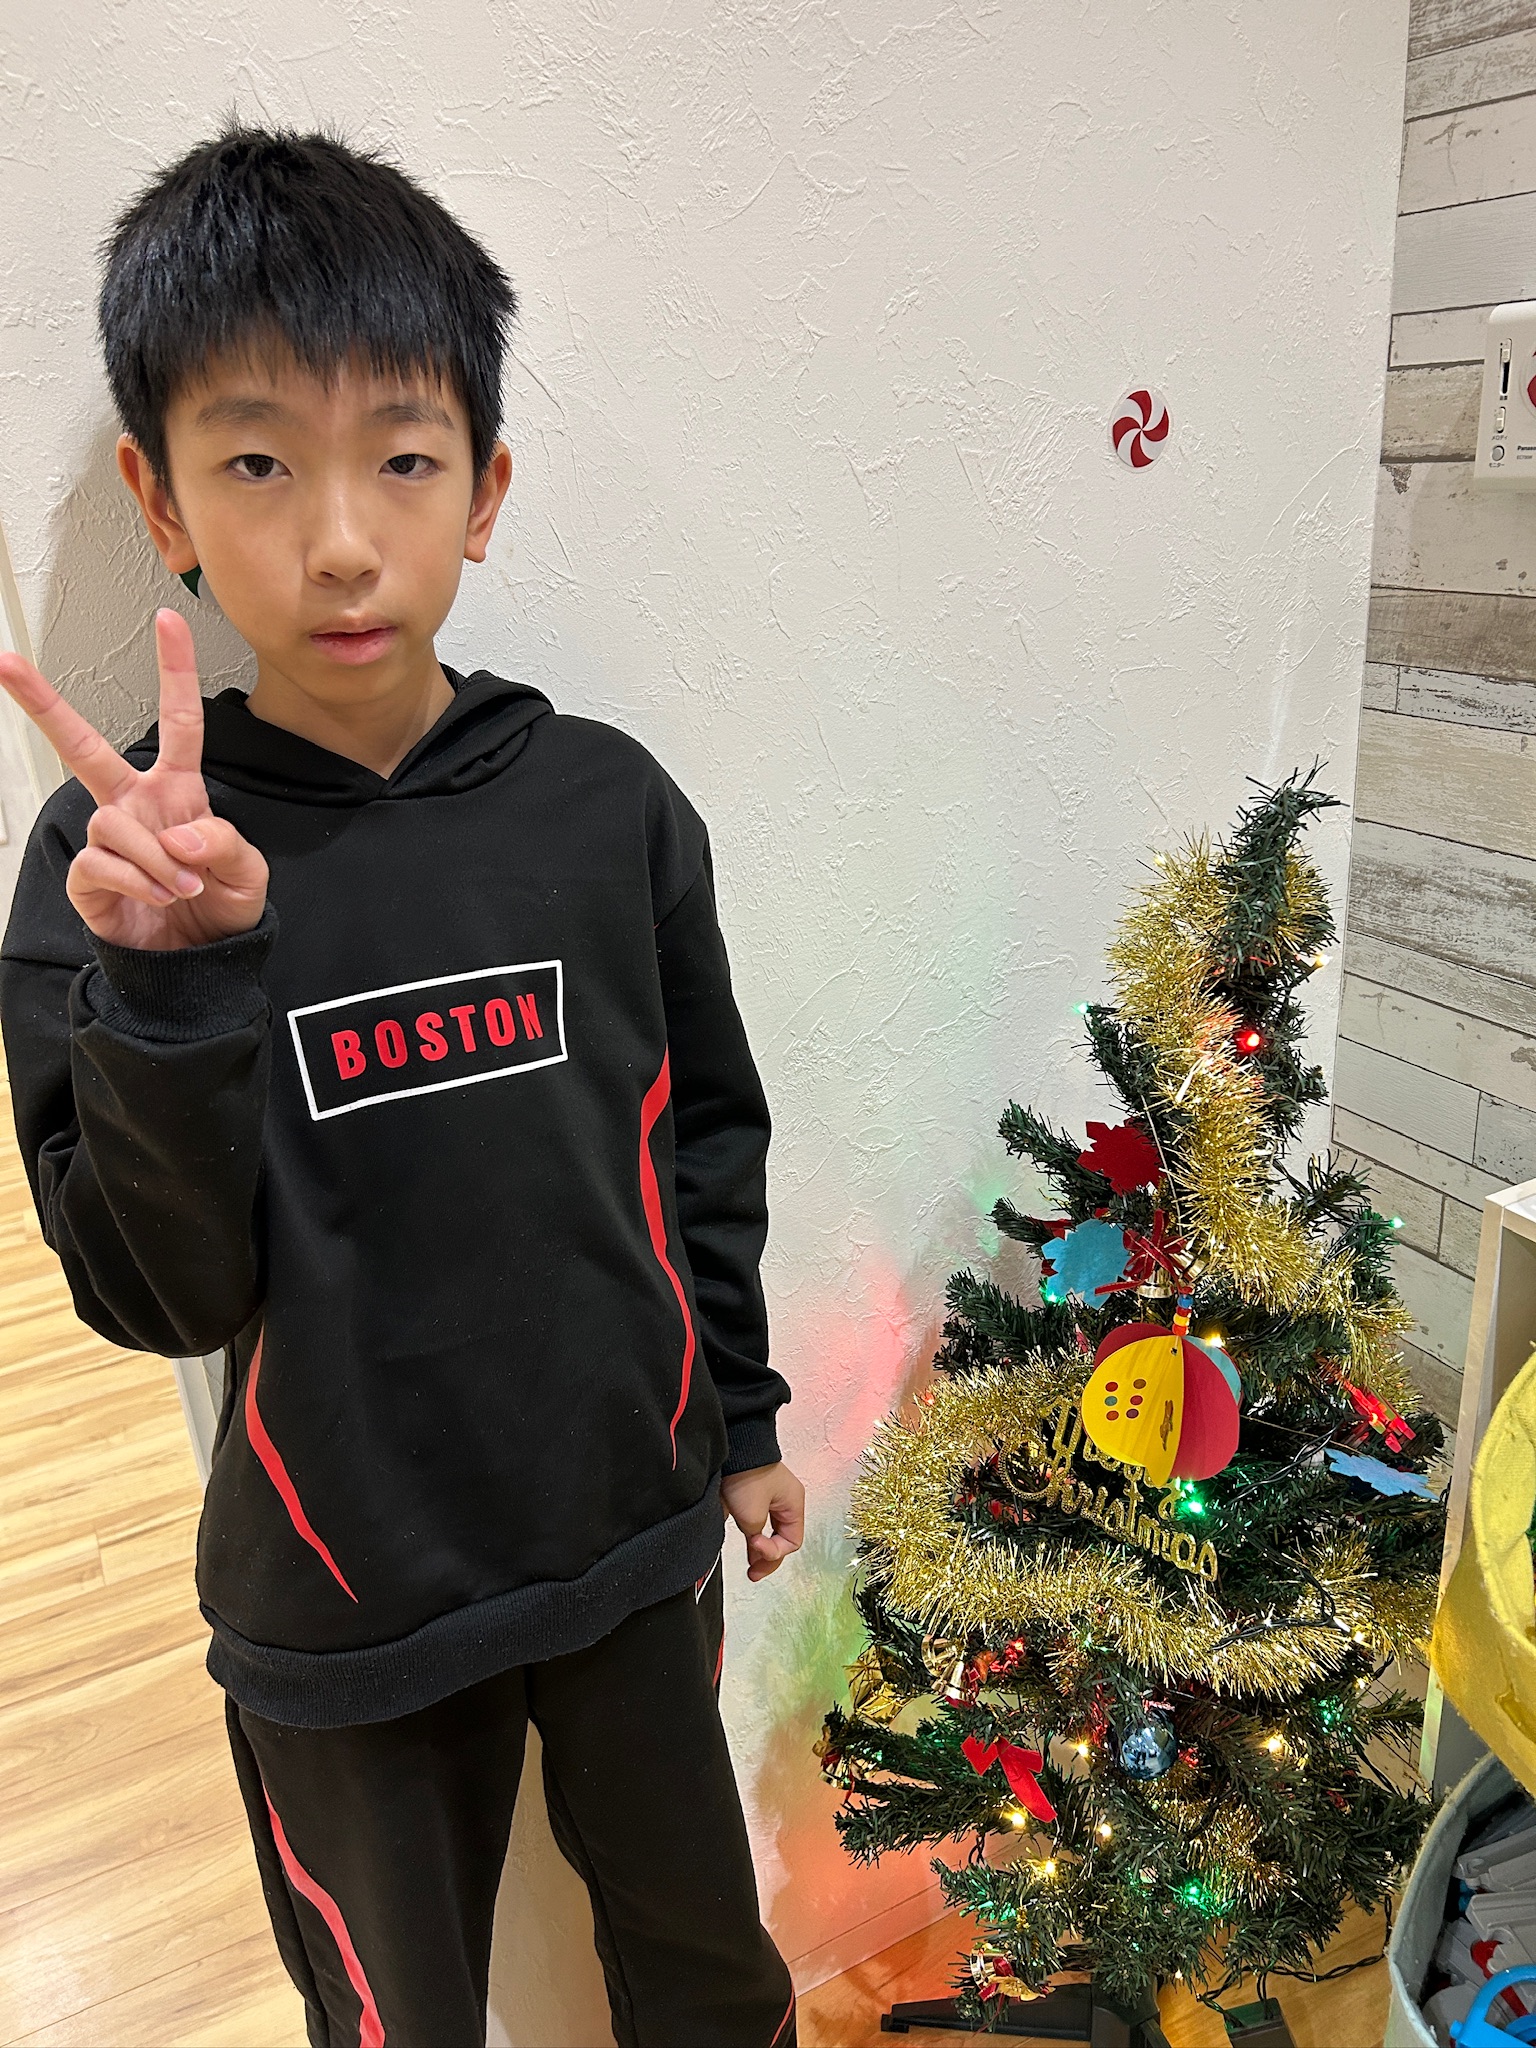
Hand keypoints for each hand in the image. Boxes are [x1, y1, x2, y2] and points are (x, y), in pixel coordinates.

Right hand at [0, 609, 267, 950]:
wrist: (200, 964)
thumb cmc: (222, 909)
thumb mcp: (248, 874)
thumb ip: (225, 843)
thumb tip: (178, 830)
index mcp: (178, 791)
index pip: (180, 723)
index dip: (175, 671)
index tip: (169, 618)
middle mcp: (135, 804)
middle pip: (83, 746)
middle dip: (44, 705)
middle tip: (4, 662)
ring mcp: (109, 839)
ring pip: (112, 821)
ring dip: (155, 857)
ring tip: (182, 885)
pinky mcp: (89, 877)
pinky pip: (100, 862)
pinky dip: (137, 881)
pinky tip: (158, 897)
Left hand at [720, 1460, 804, 1581]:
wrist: (731, 1448)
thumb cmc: (747, 1474)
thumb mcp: (752, 1514)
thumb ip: (755, 1536)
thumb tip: (753, 1546)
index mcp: (793, 1504)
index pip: (792, 1542)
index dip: (774, 1551)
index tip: (754, 1546)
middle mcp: (784, 1502)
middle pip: (782, 1539)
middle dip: (767, 1557)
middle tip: (753, 1573)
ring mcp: (768, 1498)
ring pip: (768, 1532)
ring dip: (758, 1549)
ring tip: (749, 1565)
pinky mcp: (752, 1495)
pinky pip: (756, 1522)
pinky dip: (749, 1535)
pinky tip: (741, 1544)